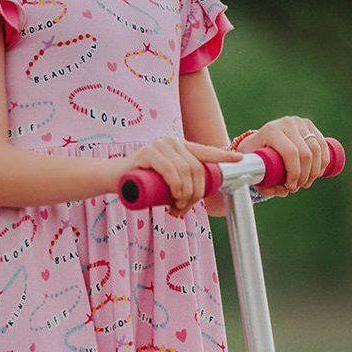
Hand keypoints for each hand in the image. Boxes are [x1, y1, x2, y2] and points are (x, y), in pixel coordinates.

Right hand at [117, 137, 244, 217]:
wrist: (113, 179)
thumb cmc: (140, 183)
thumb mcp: (165, 183)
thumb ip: (180, 184)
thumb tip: (198, 195)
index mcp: (179, 147)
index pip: (205, 151)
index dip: (223, 157)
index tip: (239, 160)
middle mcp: (172, 142)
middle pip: (197, 169)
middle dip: (196, 193)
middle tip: (184, 209)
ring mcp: (159, 145)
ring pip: (186, 172)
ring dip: (186, 195)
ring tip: (176, 208)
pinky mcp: (147, 153)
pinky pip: (170, 170)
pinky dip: (176, 185)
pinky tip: (174, 196)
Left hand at [233, 116, 330, 194]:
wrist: (260, 139)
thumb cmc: (256, 156)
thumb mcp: (254, 169)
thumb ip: (265, 184)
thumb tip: (284, 191)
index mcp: (271, 130)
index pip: (290, 153)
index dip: (295, 173)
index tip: (291, 187)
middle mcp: (286, 123)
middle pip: (305, 153)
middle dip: (305, 175)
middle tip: (298, 187)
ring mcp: (299, 122)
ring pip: (316, 150)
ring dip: (315, 171)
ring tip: (307, 182)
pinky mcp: (309, 125)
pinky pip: (323, 144)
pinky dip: (324, 161)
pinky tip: (318, 172)